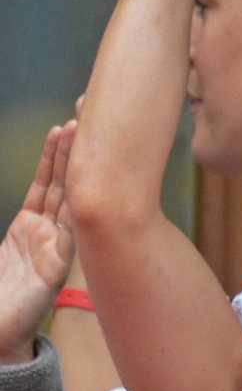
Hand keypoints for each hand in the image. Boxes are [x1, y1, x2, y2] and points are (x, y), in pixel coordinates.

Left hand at [0, 123, 76, 363]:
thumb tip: (15, 212)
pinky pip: (71, 232)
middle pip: (61, 186)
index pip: (44, 184)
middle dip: (68, 154)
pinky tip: (83, 187)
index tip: (61, 129)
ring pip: (70, 202)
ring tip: (80, 141)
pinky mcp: (59, 267)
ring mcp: (57, 249)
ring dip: (75, 171)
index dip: (52, 157)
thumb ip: (10, 228)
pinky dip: (78, 208)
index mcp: (29, 227)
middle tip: (78, 123)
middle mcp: (47, 234)